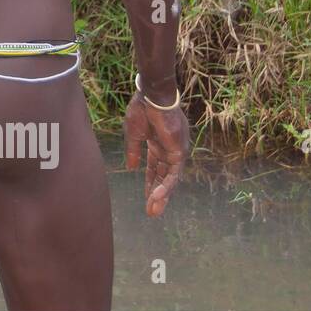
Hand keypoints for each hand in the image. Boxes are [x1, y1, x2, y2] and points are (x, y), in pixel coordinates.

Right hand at [124, 87, 188, 216]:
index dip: (150, 183)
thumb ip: (133, 152)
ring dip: (162, 196)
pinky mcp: (179, 152)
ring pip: (170, 179)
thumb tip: (130, 168)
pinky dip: (166, 186)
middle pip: (163, 177)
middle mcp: (168, 150)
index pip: (154, 169)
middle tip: (151, 212)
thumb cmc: (141, 111)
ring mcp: (175, 152)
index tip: (145, 198)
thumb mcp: (133, 135)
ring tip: (153, 211)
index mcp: (157, 144)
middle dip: (156, 195)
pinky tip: (157, 197)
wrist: (152, 99)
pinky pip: (173, 174)